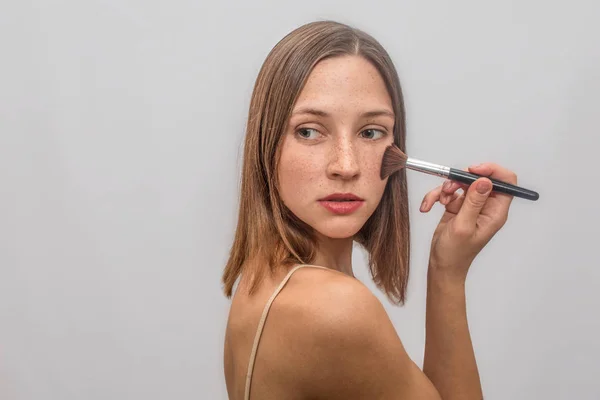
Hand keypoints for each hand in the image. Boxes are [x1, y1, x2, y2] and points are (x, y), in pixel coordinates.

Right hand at [420, 163, 516, 282]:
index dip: (491, 171)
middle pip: (479, 178)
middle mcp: (486, 206)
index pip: (505, 181)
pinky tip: (428, 207)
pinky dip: (436, 196)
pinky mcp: (457, 206)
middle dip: (461, 179)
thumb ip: (474, 202)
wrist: (441, 265)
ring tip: (439, 201)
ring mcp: (471, 206)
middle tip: (449, 188)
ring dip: (445, 188)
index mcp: (496, 212)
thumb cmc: (455, 253)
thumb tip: (485, 181)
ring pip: (461, 183)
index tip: (473, 170)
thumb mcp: (464, 226)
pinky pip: (447, 192)